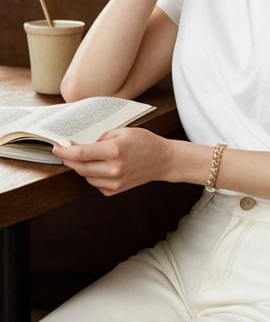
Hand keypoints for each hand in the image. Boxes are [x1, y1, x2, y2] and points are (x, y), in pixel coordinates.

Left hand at [54, 127, 170, 196]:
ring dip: (82, 167)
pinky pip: (94, 183)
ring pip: (85, 176)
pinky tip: (101, 167)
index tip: (56, 147)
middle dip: (69, 159)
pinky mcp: (114, 190)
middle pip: (79, 167)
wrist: (162, 160)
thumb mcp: (122, 131)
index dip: (65, 151)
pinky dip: (93, 175)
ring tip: (91, 157)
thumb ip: (100, 138)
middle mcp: (113, 169)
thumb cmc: (144, 142)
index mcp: (114, 151)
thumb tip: (81, 144)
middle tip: (65, 151)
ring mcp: (114, 182)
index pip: (81, 153)